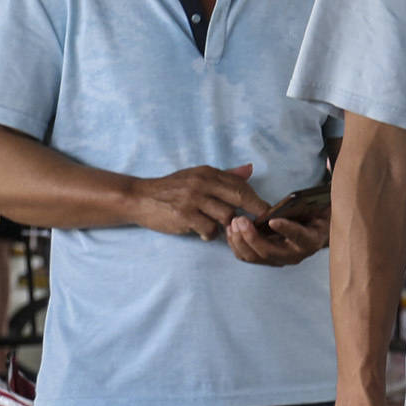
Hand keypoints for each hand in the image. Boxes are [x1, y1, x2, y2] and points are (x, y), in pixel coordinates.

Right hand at [133, 165, 267, 241]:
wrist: (139, 197)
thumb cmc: (171, 189)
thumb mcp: (196, 177)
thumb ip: (224, 177)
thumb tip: (249, 170)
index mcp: (207, 173)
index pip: (241, 185)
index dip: (257, 200)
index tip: (266, 212)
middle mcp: (202, 183)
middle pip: (239, 198)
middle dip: (254, 212)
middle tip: (259, 225)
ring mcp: (193, 199)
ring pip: (227, 216)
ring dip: (226, 226)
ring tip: (217, 227)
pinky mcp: (184, 215)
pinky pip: (210, 230)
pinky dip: (209, 235)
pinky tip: (201, 232)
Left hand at [228, 209, 327, 265]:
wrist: (310, 231)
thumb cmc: (311, 217)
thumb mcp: (312, 210)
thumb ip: (303, 207)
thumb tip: (292, 199)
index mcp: (309, 241)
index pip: (299, 236)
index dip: (286, 229)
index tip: (273, 221)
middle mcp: (294, 255)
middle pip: (268, 252)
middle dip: (251, 236)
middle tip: (240, 219)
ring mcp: (278, 259)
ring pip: (254, 256)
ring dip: (240, 240)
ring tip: (234, 222)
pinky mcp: (265, 259)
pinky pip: (246, 256)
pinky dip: (235, 243)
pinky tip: (231, 229)